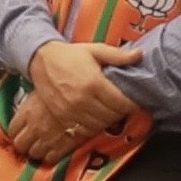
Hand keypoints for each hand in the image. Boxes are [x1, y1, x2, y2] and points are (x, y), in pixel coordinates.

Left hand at [4, 94, 85, 164]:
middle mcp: (34, 127)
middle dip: (25, 145)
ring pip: (34, 154)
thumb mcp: (43, 90)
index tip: (20, 132)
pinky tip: (54, 151)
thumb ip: (33, 102)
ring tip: (43, 147)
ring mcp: (48, 138)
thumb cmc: (65, 91)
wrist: (84, 99)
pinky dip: (51, 157)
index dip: (16, 132)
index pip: (12, 129)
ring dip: (37, 151)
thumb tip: (30, 103)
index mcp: (27, 112)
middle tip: (30, 142)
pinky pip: (51, 159)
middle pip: (20, 145)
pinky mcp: (63, 146)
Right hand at [25, 37, 142, 140]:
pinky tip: (95, 118)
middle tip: (123, 106)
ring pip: (99, 125)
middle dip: (121, 112)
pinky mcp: (61, 117)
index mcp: (94, 83)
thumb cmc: (70, 55)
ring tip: (110, 112)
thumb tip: (140, 55)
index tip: (135, 102)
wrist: (40, 59)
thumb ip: (118, 55)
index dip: (132, 104)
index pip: (121, 103)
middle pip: (112, 116)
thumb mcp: (95, 50)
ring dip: (107, 121)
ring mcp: (70, 111)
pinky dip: (92, 127)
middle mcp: (82, 100)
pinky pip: (83, 130)